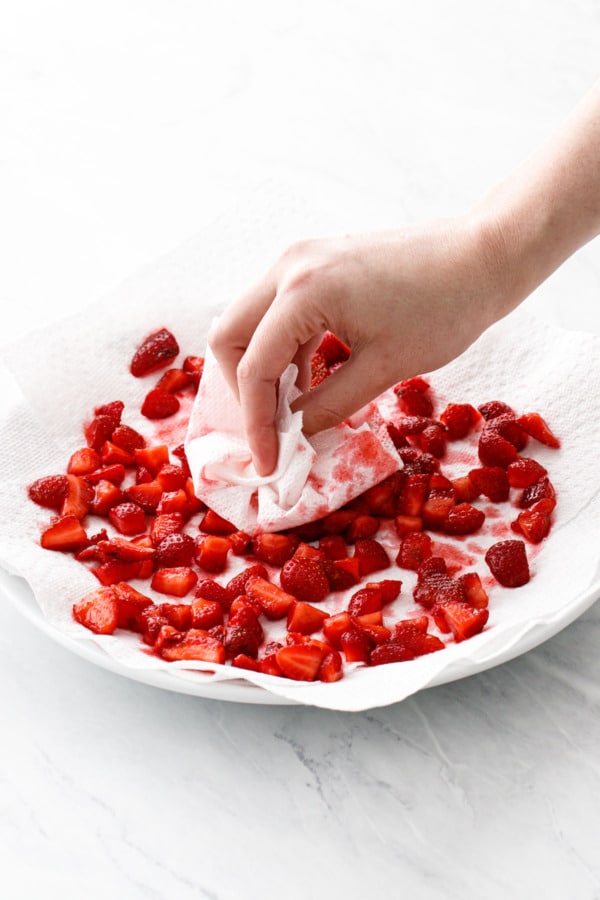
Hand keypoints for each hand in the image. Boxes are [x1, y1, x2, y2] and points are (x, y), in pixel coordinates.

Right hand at [208, 214, 509, 475]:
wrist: (483, 256)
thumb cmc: (445, 309)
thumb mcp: (384, 368)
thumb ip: (329, 405)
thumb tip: (294, 436)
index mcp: (303, 291)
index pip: (254, 368)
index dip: (257, 424)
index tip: (268, 463)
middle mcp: (289, 267)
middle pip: (229, 336)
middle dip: (242, 390)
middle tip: (271, 430)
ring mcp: (300, 260)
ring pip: (250, 323)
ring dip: (262, 370)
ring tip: (291, 414)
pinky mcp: (316, 265)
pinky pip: (278, 313)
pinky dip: (284, 350)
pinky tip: (307, 382)